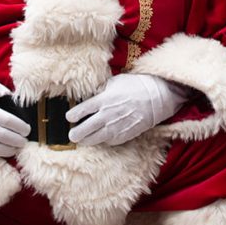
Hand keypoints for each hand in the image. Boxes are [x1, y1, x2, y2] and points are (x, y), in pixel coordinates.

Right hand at [0, 80, 29, 158]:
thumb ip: (1, 90)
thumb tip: (12, 96)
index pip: (13, 124)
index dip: (23, 128)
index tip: (27, 130)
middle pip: (9, 139)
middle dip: (20, 141)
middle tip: (24, 140)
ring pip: (0, 150)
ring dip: (11, 150)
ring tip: (15, 147)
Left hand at [66, 74, 189, 145]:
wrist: (156, 98)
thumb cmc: (135, 86)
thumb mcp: (115, 82)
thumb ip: (101, 90)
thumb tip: (91, 95)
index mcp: (102, 100)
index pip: (81, 111)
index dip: (72, 116)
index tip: (69, 117)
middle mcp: (106, 116)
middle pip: (84, 130)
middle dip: (75, 134)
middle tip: (72, 135)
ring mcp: (115, 128)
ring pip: (94, 139)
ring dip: (86, 140)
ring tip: (83, 140)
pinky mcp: (124, 136)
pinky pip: (108, 142)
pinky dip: (103, 140)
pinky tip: (101, 138)